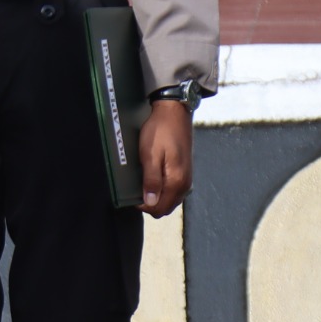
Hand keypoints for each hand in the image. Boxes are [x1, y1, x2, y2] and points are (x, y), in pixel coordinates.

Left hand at [139, 99, 192, 217]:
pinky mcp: (186, 172)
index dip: (144, 206)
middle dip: (150, 203)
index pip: (159, 208)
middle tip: (138, 188)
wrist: (175, 113)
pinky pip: (174, 191)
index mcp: (176, 181)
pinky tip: (154, 178)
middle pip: (165, 208)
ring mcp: (187, 179)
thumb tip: (150, 203)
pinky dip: (163, 190)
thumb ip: (151, 180)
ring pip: (170, 200)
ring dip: (157, 197)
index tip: (133, 195)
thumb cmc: (160, 131)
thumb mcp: (150, 155)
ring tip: (145, 182)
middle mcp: (185, 184)